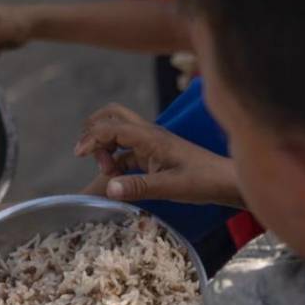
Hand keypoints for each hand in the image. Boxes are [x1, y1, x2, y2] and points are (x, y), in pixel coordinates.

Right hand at [75, 104, 242, 206]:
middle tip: (87, 154)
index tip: (78, 154)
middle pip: (112, 115)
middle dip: (94, 130)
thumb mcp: (171, 188)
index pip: (112, 126)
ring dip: (105, 148)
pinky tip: (117, 180)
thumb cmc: (204, 181)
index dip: (91, 138)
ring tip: (107, 173)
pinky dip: (115, 162)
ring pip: (117, 133)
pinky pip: (126, 152)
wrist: (227, 181)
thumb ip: (140, 187)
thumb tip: (109, 188)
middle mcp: (148, 135)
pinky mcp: (154, 155)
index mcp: (150, 137)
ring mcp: (151, 144)